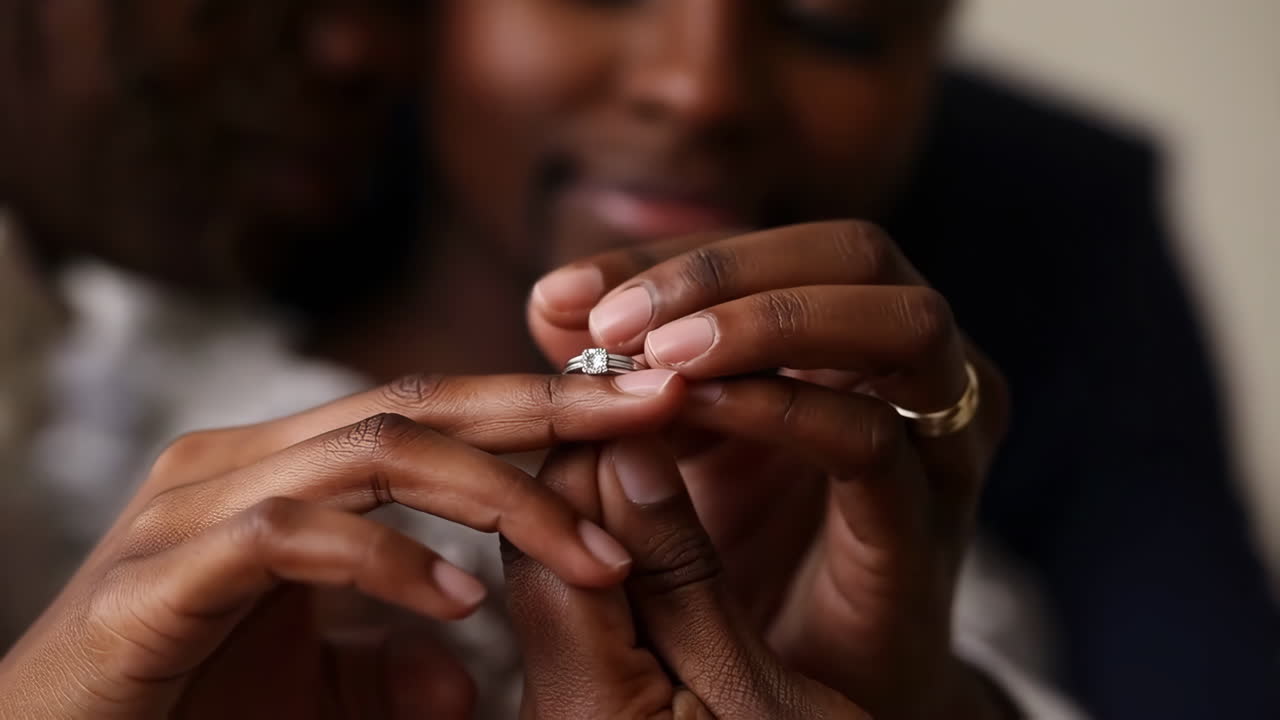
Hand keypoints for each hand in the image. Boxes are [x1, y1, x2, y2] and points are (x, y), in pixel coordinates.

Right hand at [0, 370, 684, 718]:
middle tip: (661, 406)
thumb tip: (467, 676)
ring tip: (596, 553)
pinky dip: (390, 562)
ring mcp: (198, 505)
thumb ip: (388, 666)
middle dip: (550, 403)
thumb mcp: (313, 695)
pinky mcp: (164, 571)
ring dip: (500, 496)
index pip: (436, 409)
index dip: (543, 406)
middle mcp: (244, 461)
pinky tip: (463, 605)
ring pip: (375, 449)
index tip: (650, 414)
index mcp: (285, 470)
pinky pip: (298, 537)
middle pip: (422, 400)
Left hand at [529, 221, 1012, 717]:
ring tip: (660, 355)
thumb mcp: (668, 447)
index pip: (776, 248)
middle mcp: (918, 371)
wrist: (795, 690)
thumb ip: (626, 372)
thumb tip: (554, 302)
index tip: (561, 299)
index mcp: (858, 338)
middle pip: (856, 252)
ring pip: (900, 323)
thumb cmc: (734, 557)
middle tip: (617, 320)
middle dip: (729, 269)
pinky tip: (697, 411)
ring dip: (770, 321)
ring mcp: (939, 442)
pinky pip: (873, 436)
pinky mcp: (928, 524)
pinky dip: (783, 409)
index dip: (667, 258)